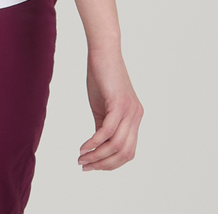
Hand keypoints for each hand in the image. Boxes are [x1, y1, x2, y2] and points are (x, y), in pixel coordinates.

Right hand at [77, 48, 143, 170]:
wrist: (102, 51)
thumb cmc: (101, 75)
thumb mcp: (102, 106)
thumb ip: (103, 126)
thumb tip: (97, 146)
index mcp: (135, 118)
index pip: (128, 152)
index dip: (111, 164)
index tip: (92, 166)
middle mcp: (136, 116)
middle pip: (124, 153)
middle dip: (104, 164)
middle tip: (85, 166)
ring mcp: (130, 110)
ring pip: (117, 145)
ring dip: (97, 156)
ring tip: (81, 158)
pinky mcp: (119, 103)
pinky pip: (108, 131)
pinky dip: (94, 142)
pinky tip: (83, 146)